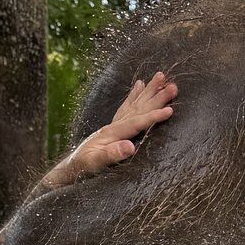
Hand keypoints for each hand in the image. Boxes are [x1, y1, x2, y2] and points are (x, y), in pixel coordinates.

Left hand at [45, 73, 175, 187]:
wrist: (71, 166)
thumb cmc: (83, 167)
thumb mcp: (95, 164)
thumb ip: (111, 154)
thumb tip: (129, 146)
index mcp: (112, 133)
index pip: (136, 123)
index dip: (153, 117)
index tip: (169, 110)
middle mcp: (114, 125)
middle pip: (139, 108)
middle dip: (157, 97)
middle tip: (174, 85)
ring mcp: (113, 124)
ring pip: (135, 104)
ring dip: (149, 91)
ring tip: (161, 77)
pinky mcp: (114, 127)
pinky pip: (126, 107)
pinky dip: (134, 95)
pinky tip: (139, 84)